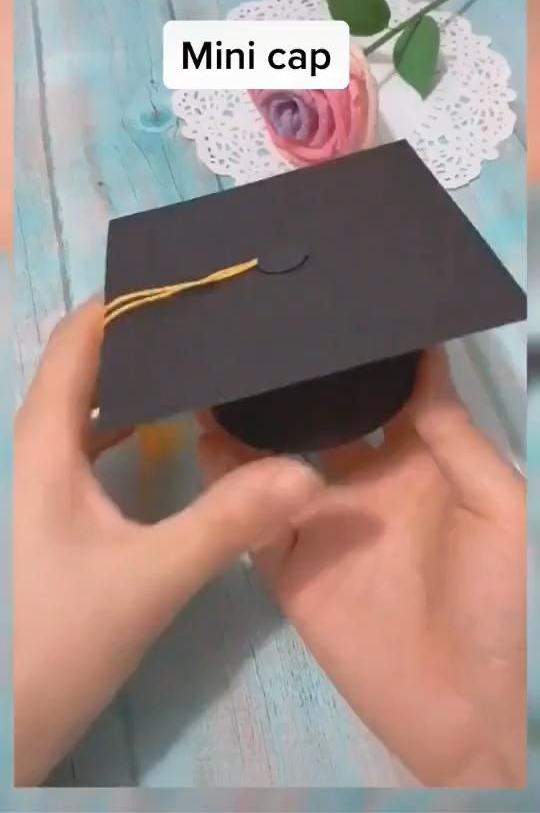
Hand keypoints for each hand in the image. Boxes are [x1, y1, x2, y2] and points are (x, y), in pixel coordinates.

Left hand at [14, 300, 323, 785]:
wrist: (1, 727)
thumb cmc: (54, 640)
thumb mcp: (150, 578)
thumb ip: (230, 522)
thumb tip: (310, 473)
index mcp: (41, 443)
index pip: (77, 340)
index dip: (125, 301)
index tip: (189, 281)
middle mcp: (32, 450)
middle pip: (82, 366)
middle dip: (140, 336)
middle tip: (211, 319)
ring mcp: (35, 484)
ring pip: (83, 408)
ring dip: (133, 381)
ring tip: (199, 362)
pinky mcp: (44, 514)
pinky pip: (84, 445)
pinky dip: (123, 424)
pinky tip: (164, 434)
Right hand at [199, 350, 525, 786]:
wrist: (470, 708)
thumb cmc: (499, 596)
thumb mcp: (499, 505)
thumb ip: (454, 436)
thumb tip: (424, 356)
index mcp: (418, 460)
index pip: (381, 394)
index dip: (357, 356)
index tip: (324, 307)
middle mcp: (364, 482)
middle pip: (319, 421)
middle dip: (290, 384)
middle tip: (255, 338)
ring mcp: (322, 524)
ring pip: (274, 463)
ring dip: (247, 427)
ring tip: (218, 379)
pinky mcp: (289, 568)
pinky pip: (251, 523)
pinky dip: (228, 490)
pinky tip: (207, 444)